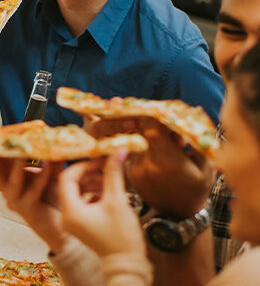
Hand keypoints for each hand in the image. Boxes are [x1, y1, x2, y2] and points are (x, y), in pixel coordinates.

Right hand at [0, 121, 68, 252]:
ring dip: (14, 161)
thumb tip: (48, 135)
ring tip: (17, 146)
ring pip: (8, 178)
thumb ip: (49, 156)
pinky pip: (33, 189)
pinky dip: (41, 175)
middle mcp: (7, 186)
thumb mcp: (51, 171)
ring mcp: (14, 198)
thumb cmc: (55, 198)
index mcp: (9, 173)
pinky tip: (48, 163)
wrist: (63, 227)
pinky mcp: (27, 209)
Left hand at [59, 151, 145, 256]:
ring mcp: (73, 221)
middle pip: (71, 183)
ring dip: (93, 181)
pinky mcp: (81, 223)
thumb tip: (118, 150)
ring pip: (78, 191)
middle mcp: (66, 216)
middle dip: (88, 172)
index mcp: (70, 211)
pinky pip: (83, 200)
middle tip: (104, 163)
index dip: (82, 165)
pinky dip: (94, 191)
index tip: (97, 159)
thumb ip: (114, 173)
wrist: (127, 264)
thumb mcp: (117, 200)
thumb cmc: (122, 238)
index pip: (67, 178)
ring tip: (109, 176)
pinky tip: (108, 188)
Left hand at [85, 116, 214, 217]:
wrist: (180, 214)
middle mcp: (148, 165)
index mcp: (168, 161)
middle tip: (115, 103)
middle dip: (123, 117)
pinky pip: (125, 152)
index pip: (151, 130)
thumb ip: (195, 140)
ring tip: (112, 110)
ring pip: (125, 142)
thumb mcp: (205, 164)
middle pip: (132, 134)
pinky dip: (124, 140)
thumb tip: (192, 112)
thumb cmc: (197, 187)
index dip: (148, 115)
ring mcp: (136, 171)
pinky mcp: (130, 174)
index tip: (145, 104)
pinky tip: (121, 128)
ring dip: (120, 127)